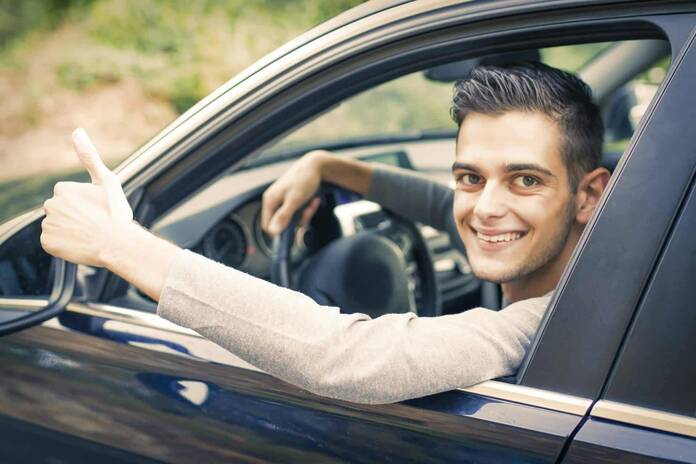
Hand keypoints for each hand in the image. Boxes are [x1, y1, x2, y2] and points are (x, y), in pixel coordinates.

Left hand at [41, 128, 133, 266]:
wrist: (117, 245)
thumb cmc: (116, 212)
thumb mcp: (107, 181)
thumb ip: (89, 155)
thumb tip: (77, 130)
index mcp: (63, 189)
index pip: (70, 198)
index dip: (86, 205)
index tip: (99, 211)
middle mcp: (50, 205)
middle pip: (62, 212)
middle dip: (75, 217)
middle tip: (95, 224)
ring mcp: (48, 225)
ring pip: (58, 227)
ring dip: (70, 231)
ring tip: (89, 235)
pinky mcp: (48, 243)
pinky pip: (53, 243)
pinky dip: (65, 245)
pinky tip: (80, 245)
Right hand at [261, 150, 325, 235]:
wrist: (316, 165)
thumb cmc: (304, 180)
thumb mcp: (295, 200)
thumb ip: (283, 216)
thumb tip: (273, 232)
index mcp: (269, 201)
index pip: (267, 226)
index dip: (280, 231)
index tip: (295, 230)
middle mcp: (274, 201)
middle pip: (282, 224)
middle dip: (297, 221)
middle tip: (308, 211)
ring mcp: (283, 201)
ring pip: (293, 219)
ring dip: (305, 214)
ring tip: (313, 202)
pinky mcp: (292, 201)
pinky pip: (299, 212)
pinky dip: (308, 209)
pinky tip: (314, 200)